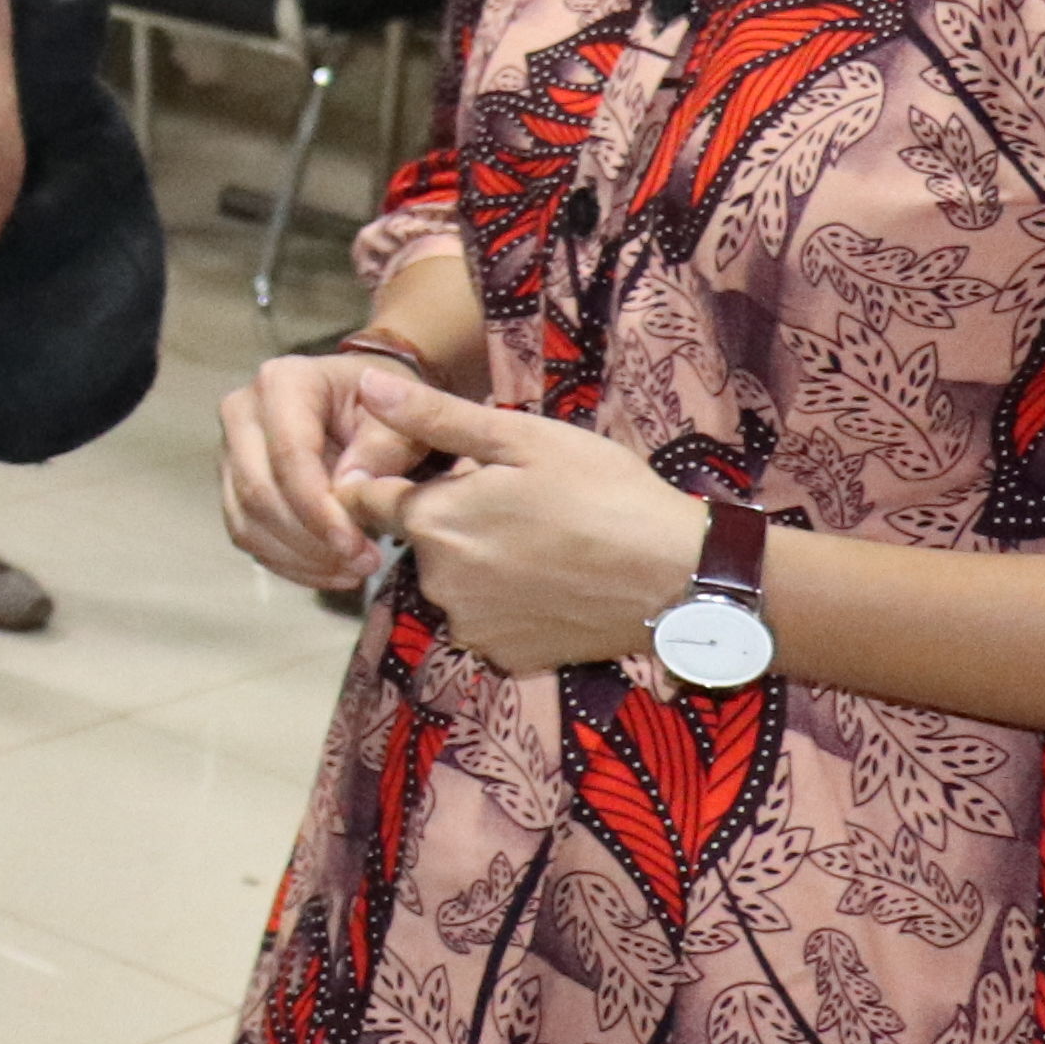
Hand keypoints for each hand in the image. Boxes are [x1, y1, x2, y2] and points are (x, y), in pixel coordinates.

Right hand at [218, 348, 398, 590]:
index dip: (318, 508)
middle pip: (258, 491)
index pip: (289, 454)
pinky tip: (332, 571)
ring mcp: (230, 450)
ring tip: (354, 570)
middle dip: (310, 540)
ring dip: (301, 558)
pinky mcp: (231, 485)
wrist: (365, 402)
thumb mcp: (402, 419)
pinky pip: (247, 535)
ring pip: (247, 520)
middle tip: (364, 564)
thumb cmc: (387, 407)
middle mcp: (242, 412)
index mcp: (282, 382)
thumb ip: (381, 448)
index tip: (356, 546)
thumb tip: (348, 488)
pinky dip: (289, 562)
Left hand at [325, 367, 706, 673]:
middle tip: (516, 500)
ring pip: (450, 579)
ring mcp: (471, 625)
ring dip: (475, 559)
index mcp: (432, 522)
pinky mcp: (505, 657)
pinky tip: (549, 579)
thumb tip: (365, 386)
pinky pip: (484, 618)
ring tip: (538, 538)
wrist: (680, 575)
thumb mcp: (523, 439)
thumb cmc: (605, 492)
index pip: (366, 498)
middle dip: (449, 517)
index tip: (440, 469)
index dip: (395, 477)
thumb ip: (434, 417)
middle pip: (416, 539)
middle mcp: (436, 582)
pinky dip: (504, 600)